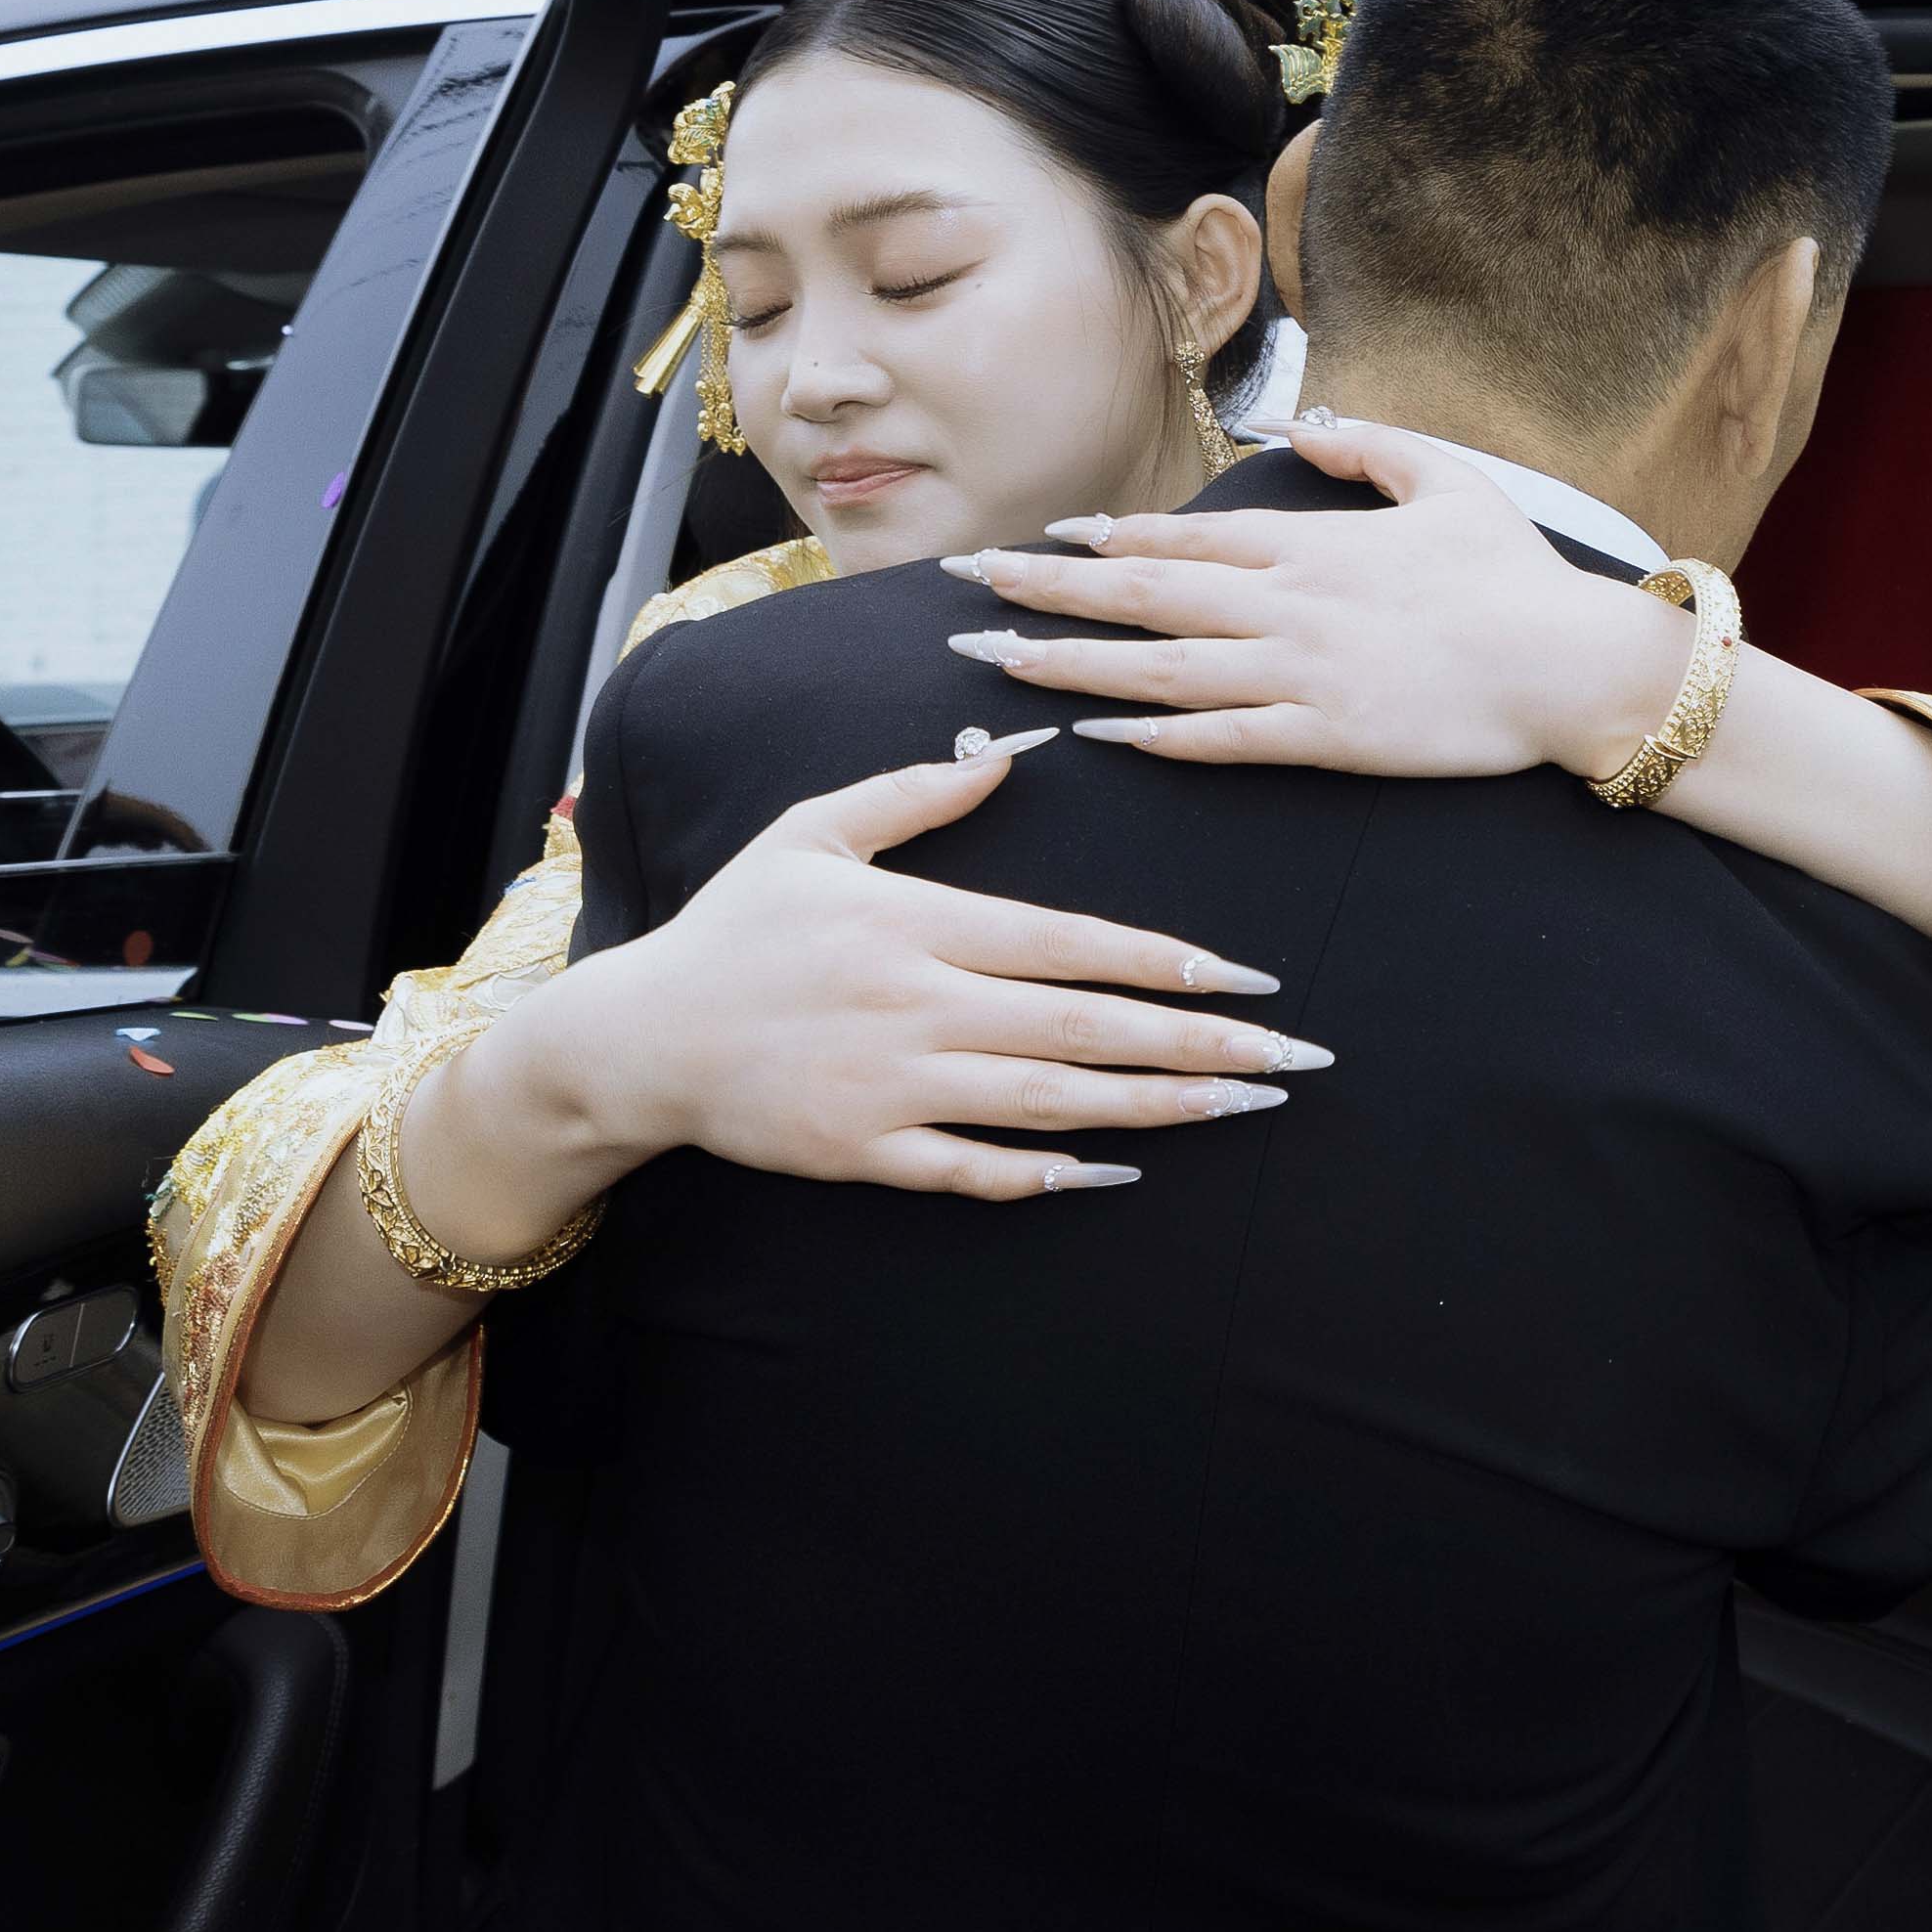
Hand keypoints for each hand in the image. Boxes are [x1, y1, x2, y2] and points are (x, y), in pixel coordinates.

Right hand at [472, 740, 1325, 1202]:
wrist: (640, 1037)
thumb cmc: (735, 929)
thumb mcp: (813, 834)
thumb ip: (913, 795)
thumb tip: (1008, 757)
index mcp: (917, 924)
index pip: (1069, 943)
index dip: (1164, 963)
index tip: (1248, 977)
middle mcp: (918, 1007)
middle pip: (1083, 1028)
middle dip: (1197, 1042)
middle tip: (1290, 1058)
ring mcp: (894, 1086)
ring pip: (1049, 1103)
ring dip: (1153, 1107)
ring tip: (1240, 1107)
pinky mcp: (866, 1151)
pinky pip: (974, 1169)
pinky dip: (1048, 1173)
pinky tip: (1118, 1169)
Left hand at [931, 413, 1683, 779]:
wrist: (1570, 663)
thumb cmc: (1515, 576)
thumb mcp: (1449, 482)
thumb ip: (1371, 447)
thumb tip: (1307, 425)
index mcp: (1309, 543)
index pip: (1183, 540)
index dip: (1105, 544)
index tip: (1041, 543)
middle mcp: (1288, 604)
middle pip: (1145, 598)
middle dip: (1049, 595)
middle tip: (969, 591)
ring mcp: (1301, 673)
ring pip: (1161, 669)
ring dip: (1072, 666)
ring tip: (996, 664)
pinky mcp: (1326, 737)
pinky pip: (1222, 739)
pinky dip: (1155, 737)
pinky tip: (1095, 736)